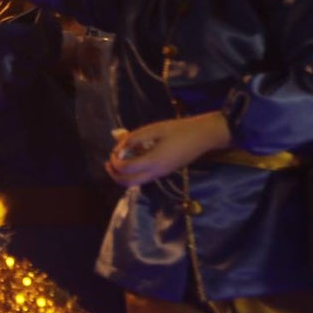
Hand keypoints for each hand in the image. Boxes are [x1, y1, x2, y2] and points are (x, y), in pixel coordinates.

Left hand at [105, 112, 231, 185]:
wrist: (203, 136)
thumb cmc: (179, 130)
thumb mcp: (154, 129)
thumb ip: (134, 138)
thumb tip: (119, 146)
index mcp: (153, 162)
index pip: (126, 169)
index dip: (115, 161)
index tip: (113, 150)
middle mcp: (156, 172)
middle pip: (128, 183)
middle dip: (115, 174)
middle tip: (108, 163)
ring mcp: (161, 174)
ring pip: (136, 182)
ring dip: (124, 175)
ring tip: (117, 161)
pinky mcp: (165, 172)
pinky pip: (144, 177)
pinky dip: (133, 172)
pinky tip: (132, 158)